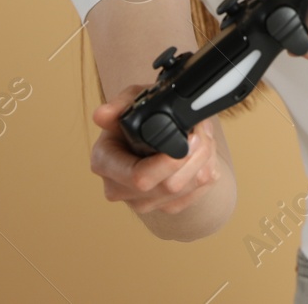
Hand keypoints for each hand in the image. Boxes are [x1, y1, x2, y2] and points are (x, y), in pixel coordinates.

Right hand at [89, 83, 224, 215]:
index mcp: (104, 163)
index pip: (138, 177)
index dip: (168, 162)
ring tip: (202, 136)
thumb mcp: (132, 99)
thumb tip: (102, 115)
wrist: (154, 134)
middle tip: (201, 132)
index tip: (188, 138)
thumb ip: (120, 105)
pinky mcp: (166, 207)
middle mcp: (119, 189)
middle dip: (194, 156)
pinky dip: (206, 170)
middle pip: (168, 186)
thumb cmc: (139, 116)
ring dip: (203, 160)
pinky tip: (201, 153)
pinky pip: (197, 193)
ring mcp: (144, 202)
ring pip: (187, 189)